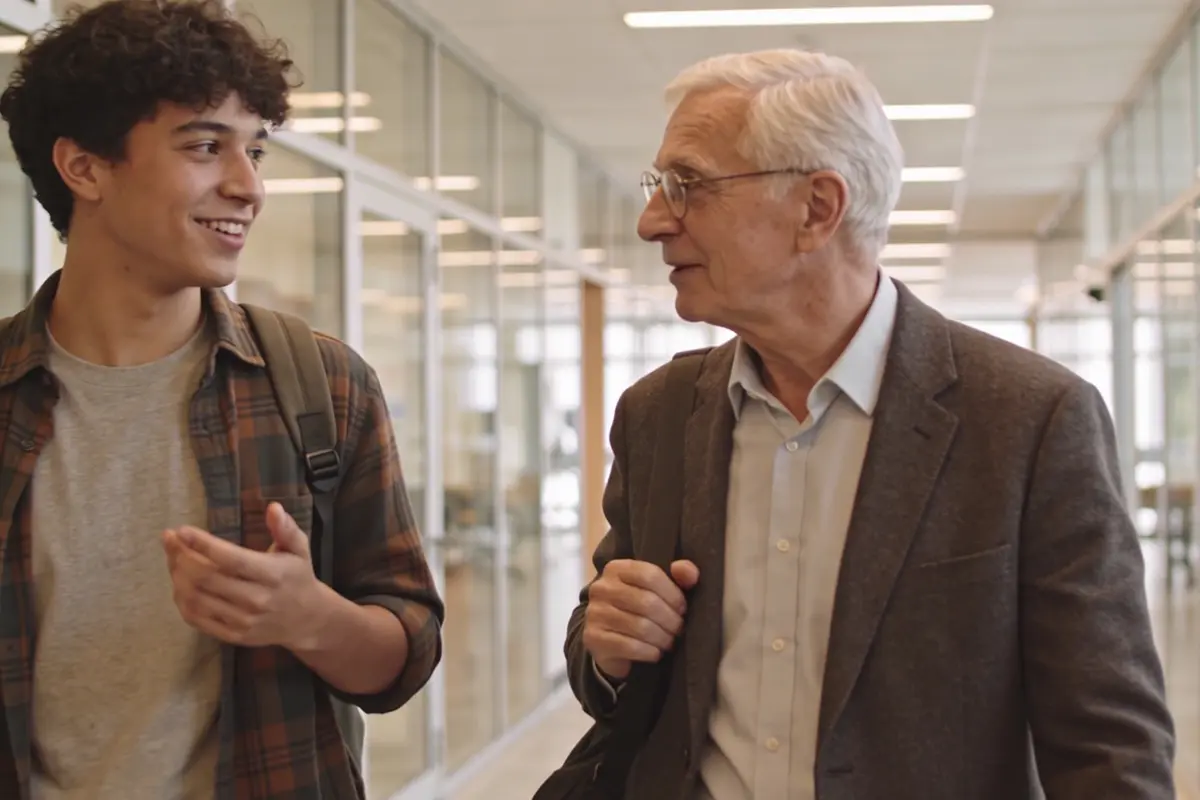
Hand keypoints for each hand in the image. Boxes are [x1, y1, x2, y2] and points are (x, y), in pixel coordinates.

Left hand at [162, 503, 326, 650]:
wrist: (307, 620)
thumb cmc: (298, 577)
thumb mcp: (299, 548)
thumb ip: (285, 528)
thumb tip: (273, 508)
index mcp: (273, 575)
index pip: (231, 559)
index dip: (203, 544)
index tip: (182, 530)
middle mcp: (256, 600)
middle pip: (207, 577)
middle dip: (181, 556)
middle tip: (170, 539)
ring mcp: (243, 621)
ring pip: (197, 598)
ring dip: (177, 576)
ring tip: (172, 558)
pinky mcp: (233, 636)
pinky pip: (196, 619)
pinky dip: (181, 600)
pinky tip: (179, 582)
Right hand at [582, 559, 699, 680]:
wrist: (610, 640)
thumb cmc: (641, 610)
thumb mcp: (660, 589)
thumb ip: (680, 576)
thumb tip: (688, 571)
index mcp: (617, 569)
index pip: (650, 575)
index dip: (673, 594)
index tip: (682, 608)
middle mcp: (601, 588)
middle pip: (647, 602)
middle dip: (670, 619)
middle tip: (679, 629)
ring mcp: (595, 613)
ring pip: (640, 626)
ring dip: (662, 638)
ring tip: (669, 641)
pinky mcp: (594, 638)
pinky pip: (630, 646)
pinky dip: (649, 652)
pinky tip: (655, 653)